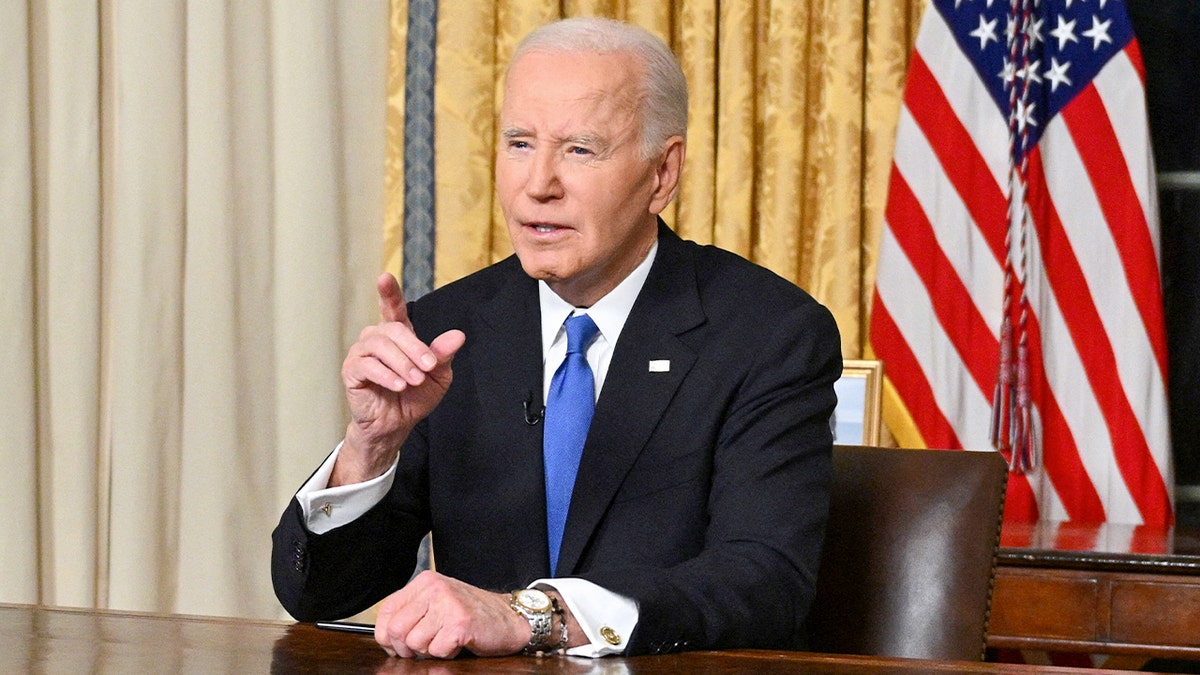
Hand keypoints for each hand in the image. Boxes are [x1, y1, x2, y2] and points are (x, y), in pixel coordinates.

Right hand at [334, 273, 464, 484]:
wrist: (397, 425)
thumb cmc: (415, 397)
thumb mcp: (437, 375)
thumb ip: (443, 354)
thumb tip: (458, 335)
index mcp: (398, 335)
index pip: (393, 308)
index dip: (389, 293)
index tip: (384, 278)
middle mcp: (377, 339)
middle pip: (393, 329)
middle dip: (414, 347)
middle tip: (428, 367)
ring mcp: (362, 353)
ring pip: (380, 345)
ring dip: (402, 363)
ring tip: (414, 381)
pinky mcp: (352, 371)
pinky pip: (367, 366)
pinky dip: (386, 375)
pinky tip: (399, 385)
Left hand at [374, 571, 529, 658]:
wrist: (510, 617)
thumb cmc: (472, 614)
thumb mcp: (437, 604)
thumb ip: (412, 614)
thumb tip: (385, 638)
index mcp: (424, 582)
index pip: (386, 612)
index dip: (386, 636)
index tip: (396, 646)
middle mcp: (434, 588)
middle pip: (396, 630)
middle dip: (407, 648)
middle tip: (426, 647)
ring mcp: (447, 604)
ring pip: (414, 643)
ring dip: (430, 651)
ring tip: (446, 640)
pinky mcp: (460, 622)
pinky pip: (437, 651)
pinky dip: (447, 654)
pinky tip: (459, 642)